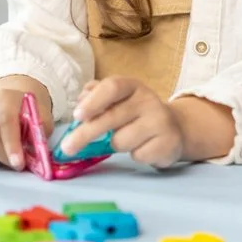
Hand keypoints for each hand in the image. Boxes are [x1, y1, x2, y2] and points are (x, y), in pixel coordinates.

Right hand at [0, 75, 51, 170]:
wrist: (11, 103)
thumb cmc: (27, 113)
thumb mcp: (42, 118)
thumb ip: (40, 131)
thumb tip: (32, 151)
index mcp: (4, 97)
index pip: (5, 120)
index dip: (11, 143)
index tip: (18, 162)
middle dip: (3, 154)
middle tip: (18, 164)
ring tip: (7, 151)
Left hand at [58, 77, 185, 167]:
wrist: (175, 128)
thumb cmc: (136, 114)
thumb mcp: (117, 100)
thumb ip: (96, 97)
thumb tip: (79, 102)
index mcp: (132, 86)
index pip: (112, 87)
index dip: (93, 101)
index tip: (77, 116)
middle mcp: (148, 100)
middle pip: (111, 117)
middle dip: (85, 134)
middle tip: (67, 147)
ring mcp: (161, 122)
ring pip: (121, 141)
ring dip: (115, 145)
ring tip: (126, 138)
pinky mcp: (168, 144)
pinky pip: (137, 155)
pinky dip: (133, 155)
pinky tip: (142, 147)